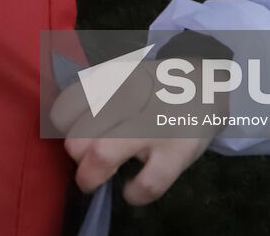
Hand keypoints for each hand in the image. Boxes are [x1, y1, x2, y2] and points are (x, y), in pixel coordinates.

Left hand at [50, 69, 210, 205]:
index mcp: (111, 79)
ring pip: (102, 156)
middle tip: (87, 157)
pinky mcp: (179, 150)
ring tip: (94, 179)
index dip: (63, 128)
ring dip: (90, 177)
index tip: (73, 131)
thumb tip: (64, 129)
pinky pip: (147, 182)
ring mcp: (154, 124)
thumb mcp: (121, 76)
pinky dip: (134, 193)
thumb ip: (92, 97)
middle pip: (77, 138)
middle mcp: (129, 98)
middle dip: (77, 155)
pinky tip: (132, 189)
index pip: (65, 108)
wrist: (206, 83)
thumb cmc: (153, 86)